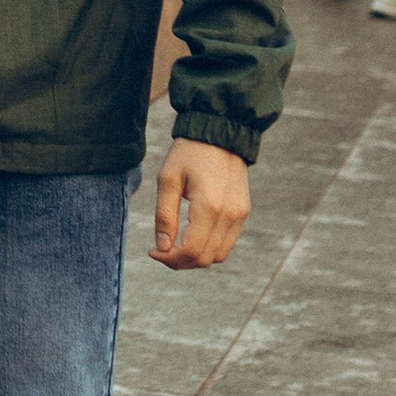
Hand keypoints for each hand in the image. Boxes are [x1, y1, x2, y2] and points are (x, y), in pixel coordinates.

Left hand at [151, 138, 249, 268]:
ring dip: (195, 258)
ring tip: (174, 247)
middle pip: (205, 258)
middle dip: (180, 262)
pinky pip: (227, 243)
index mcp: (209, 206)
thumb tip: (162, 248)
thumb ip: (164, 215)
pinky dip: (209, 248)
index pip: (191, 251)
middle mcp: (229, 215)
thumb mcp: (168, 179)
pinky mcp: (243, 212)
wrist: (220, 133)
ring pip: (218, 255)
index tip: (152, 252)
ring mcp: (239, 215)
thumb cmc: (189, 153)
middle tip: (160, 251)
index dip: (170, 259)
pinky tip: (192, 237)